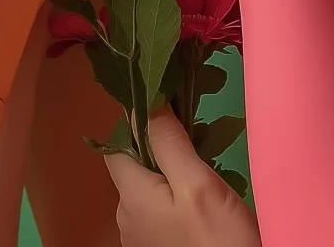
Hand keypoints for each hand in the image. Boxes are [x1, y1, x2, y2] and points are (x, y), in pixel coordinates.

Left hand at [105, 110, 260, 246]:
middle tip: (198, 140)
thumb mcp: (197, 184)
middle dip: (162, 149)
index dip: (136, 126)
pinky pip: (162, 214)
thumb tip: (146, 100)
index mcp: (130, 197)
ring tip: (208, 169)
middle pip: (135, 168)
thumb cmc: (218, 240)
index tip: (167, 112)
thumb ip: (168, 142)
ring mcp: (142, 239)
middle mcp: (127, 218)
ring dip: (174, 174)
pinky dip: (179, 200)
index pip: (115, 147)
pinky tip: (207, 202)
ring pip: (151, 191)